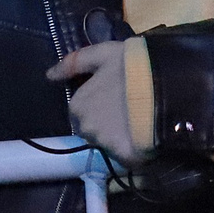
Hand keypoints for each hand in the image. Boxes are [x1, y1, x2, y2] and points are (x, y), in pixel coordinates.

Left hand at [45, 42, 139, 165]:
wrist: (164, 87)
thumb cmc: (132, 66)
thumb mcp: (103, 54)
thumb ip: (74, 63)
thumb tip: (49, 75)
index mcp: (78, 105)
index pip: (80, 111)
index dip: (97, 104)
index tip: (114, 98)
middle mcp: (86, 129)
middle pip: (92, 130)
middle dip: (106, 123)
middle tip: (128, 110)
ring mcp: (106, 145)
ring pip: (109, 144)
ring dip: (120, 136)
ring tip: (140, 122)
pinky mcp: (126, 158)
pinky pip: (127, 157)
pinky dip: (135, 149)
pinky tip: (148, 135)